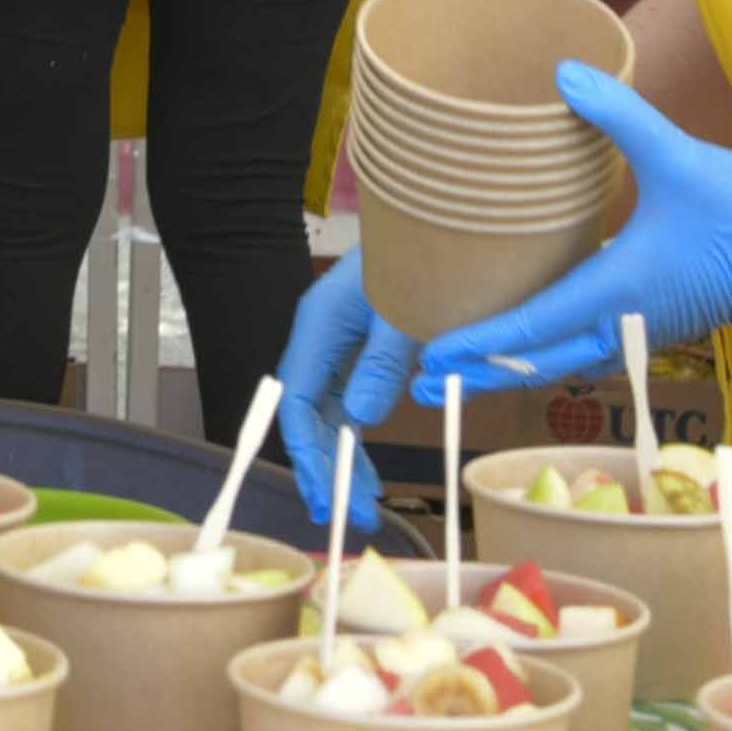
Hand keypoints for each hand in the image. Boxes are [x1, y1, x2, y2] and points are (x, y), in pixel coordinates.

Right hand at [274, 257, 419, 525]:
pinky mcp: (358, 348)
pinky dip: (358, 437)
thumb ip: (382, 363)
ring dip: (343, 460)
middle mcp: (319, 339)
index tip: (327, 493)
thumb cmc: (421, 255)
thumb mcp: (405, 311)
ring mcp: (337, 345)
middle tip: (352, 514)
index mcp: (318, 326)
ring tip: (363, 505)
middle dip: (327, 467)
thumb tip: (361, 421)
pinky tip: (368, 470)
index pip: (297, 401)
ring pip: (327, 413)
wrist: (434, 216)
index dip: (308, 452)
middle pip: (308, 414)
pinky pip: (348, 401)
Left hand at [405, 60, 731, 396]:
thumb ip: (616, 113)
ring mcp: (647, 329)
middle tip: (425, 384)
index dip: (479, 344)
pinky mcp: (664, 323)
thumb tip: (563, 72)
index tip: (431, 357)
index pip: (532, 327)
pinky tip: (540, 343)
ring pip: (568, 363)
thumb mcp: (675, 152)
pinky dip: (556, 357)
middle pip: (539, 363)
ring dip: (517, 369)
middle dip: (481, 374)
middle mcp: (627, 321)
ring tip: (470, 370)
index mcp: (618, 289)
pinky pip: (595, 352)